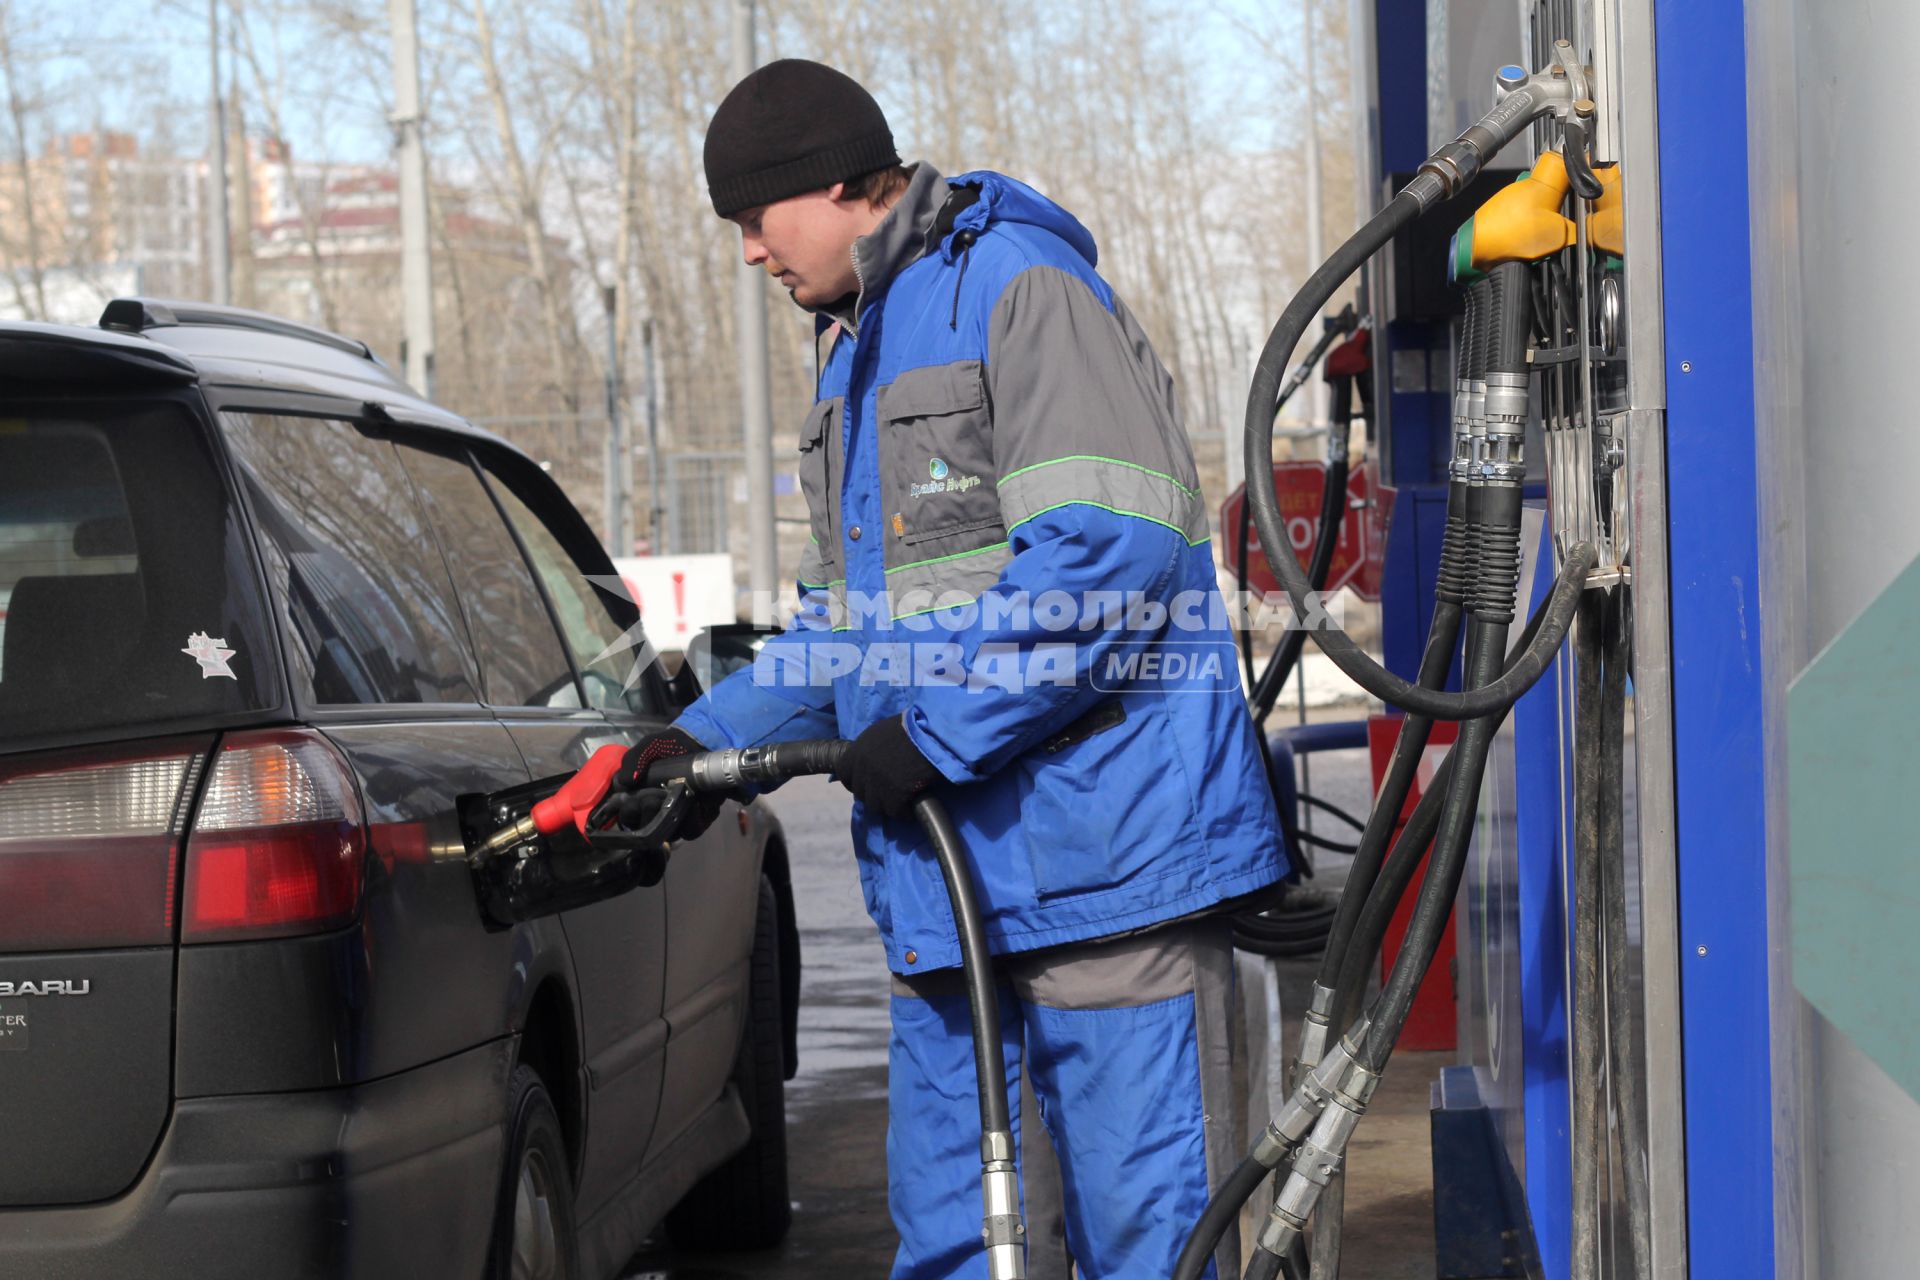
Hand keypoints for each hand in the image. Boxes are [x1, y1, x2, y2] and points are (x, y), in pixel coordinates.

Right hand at [611, 727, 725, 841]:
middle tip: (650, 798)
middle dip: (646, 815)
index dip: (628, 812)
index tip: (630, 799)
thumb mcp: (648, 747)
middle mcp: (655, 813)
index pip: (626, 817)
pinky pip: (692, 830)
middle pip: (645, 830)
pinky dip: (691, 820)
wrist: (700, 742)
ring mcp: (676, 819)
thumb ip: (633, 760)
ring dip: (667, 819)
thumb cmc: (670, 746)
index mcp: (638, 799)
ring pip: (667, 833)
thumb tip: (625, 781)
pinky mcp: (697, 819)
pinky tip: (692, 804)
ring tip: (670, 800)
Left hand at [838, 715, 943, 818]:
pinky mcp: (895, 794)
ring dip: (889, 805)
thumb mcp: (882, 732)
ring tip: (902, 802)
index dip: (855, 781)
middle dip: (874, 795)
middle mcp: (862, 768)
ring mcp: (877, 782)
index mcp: (856, 750)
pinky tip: (912, 809)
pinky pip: (895, 812)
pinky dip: (904, 813)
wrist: (931, 734)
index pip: (844, 774)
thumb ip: (871, 748)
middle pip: (861, 793)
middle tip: (889, 793)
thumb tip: (871, 760)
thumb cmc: (911, 728)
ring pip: (876, 805)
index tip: (868, 784)